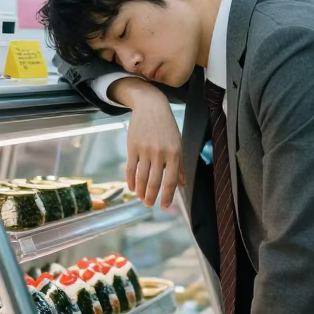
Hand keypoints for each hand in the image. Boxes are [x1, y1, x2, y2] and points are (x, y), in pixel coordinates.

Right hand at [109, 78, 184, 208]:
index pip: (171, 180)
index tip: (164, 206)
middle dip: (152, 197)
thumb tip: (182, 183)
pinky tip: (132, 188)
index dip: (168, 196)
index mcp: (174, 153)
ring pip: (142, 177)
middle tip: (150, 205)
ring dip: (141, 191)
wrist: (151, 106)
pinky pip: (130, 168)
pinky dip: (131, 181)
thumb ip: (179, 164)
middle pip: (155, 181)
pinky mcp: (132, 147)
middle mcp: (160, 153)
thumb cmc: (167, 126)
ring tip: (142, 198)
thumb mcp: (178, 143)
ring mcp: (145, 150)